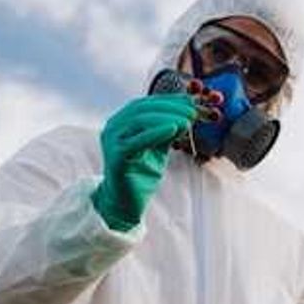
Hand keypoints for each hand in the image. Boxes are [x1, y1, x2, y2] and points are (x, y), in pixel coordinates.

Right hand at [90, 94, 198, 231]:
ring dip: (166, 118)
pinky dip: (155, 133)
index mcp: (121, 122)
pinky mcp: (116, 158)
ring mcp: (112, 142)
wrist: (125, 203)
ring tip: (187, 120)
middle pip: (142, 109)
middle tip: (192, 111)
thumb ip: (168, 130)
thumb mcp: (159, 147)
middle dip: (170, 108)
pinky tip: (173, 129)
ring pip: (138, 121)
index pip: (145, 104)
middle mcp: (113, 128)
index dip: (169, 100)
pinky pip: (136, 142)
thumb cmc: (141, 174)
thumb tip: (188, 113)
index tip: (191, 101)